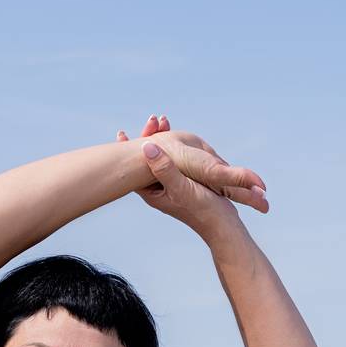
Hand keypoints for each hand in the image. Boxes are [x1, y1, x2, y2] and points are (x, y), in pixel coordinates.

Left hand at [115, 115, 267, 235]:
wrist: (223, 225)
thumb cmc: (202, 210)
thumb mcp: (182, 188)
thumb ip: (165, 169)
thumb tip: (146, 147)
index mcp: (152, 192)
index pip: (132, 170)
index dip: (126, 150)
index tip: (122, 133)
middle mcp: (159, 189)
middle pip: (145, 162)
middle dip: (146, 139)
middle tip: (152, 120)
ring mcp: (172, 186)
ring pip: (161, 160)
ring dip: (161, 141)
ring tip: (162, 122)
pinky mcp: (185, 183)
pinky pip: (175, 161)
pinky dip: (174, 148)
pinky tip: (178, 137)